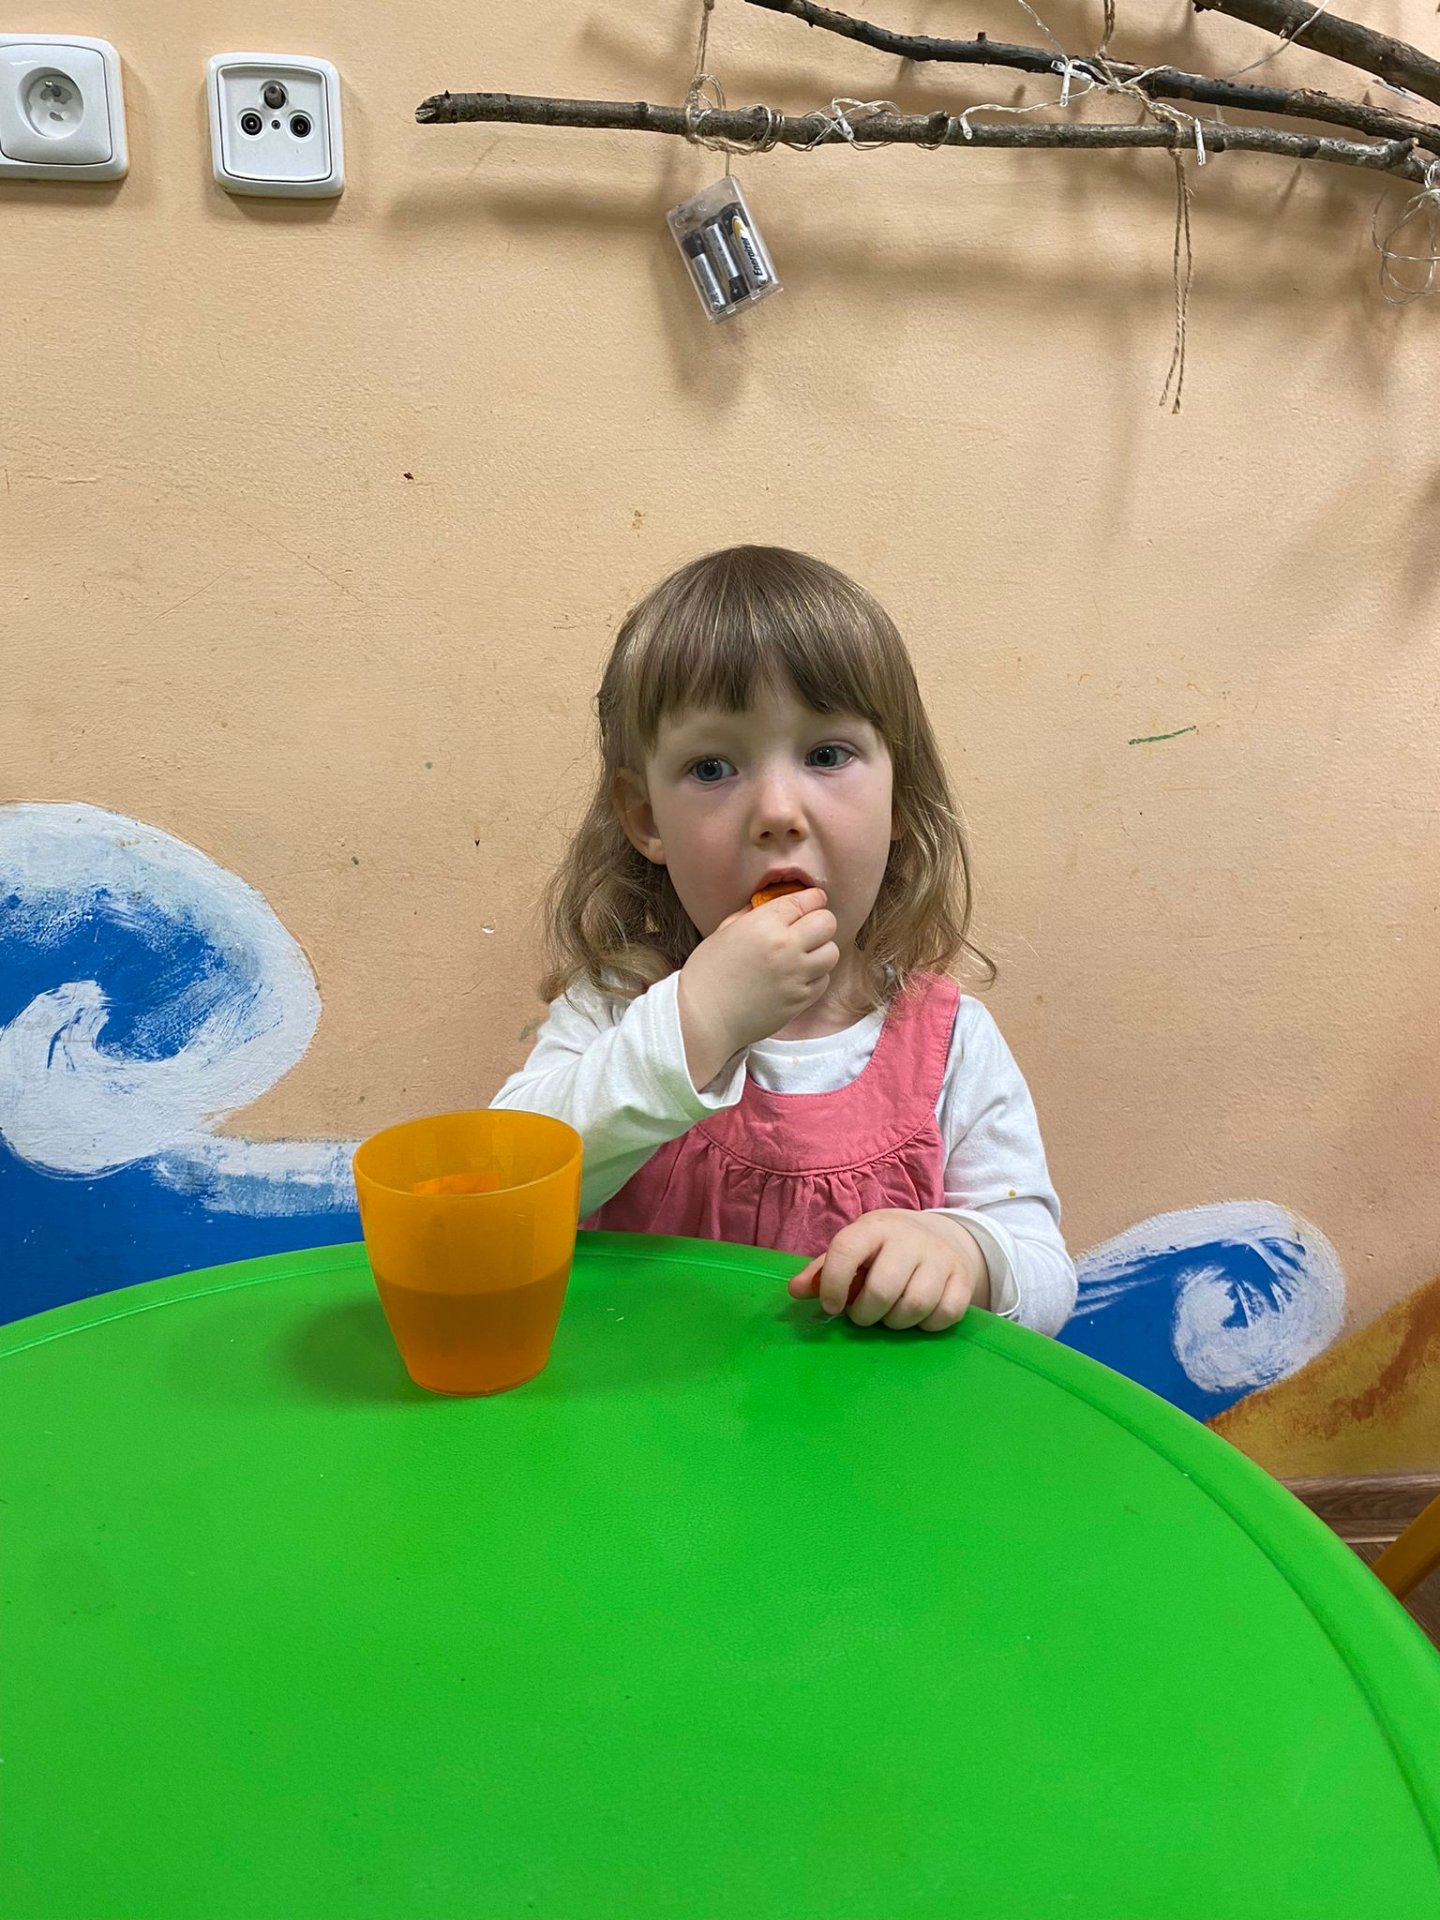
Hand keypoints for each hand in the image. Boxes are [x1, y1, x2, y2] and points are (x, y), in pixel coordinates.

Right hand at [677, 887, 838, 1087]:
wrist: (703, 1018)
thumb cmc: (707, 974)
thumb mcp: (724, 931)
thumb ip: (753, 914)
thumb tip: (774, 904)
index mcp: (764, 925)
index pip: (806, 901)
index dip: (812, 899)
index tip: (812, 902)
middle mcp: (785, 947)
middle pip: (827, 922)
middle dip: (819, 922)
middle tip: (807, 929)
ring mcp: (796, 975)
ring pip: (831, 952)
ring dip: (820, 950)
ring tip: (804, 955)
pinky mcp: (800, 1000)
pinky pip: (824, 980)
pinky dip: (815, 976)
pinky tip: (797, 977)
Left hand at [787, 1210, 989, 1330]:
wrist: (943, 1237)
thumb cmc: (885, 1250)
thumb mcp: (855, 1250)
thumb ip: (823, 1271)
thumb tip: (794, 1291)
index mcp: (875, 1228)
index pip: (846, 1251)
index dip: (833, 1284)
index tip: (832, 1306)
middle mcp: (909, 1238)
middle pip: (882, 1290)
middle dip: (866, 1314)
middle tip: (863, 1314)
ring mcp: (940, 1258)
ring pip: (913, 1306)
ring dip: (895, 1322)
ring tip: (889, 1315)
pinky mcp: (963, 1280)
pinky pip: (943, 1316)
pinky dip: (926, 1325)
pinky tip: (917, 1316)